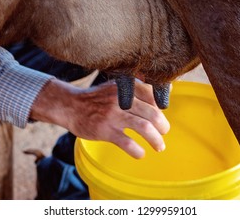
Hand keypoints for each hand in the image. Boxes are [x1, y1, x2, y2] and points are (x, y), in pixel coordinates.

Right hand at [30, 78, 169, 157]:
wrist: (71, 106)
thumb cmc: (98, 98)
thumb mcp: (116, 86)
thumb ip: (140, 87)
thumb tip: (168, 90)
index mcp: (126, 86)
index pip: (153, 94)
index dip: (160, 107)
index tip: (159, 115)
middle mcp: (121, 99)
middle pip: (152, 113)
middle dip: (162, 126)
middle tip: (164, 132)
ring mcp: (113, 115)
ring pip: (144, 127)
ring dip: (156, 140)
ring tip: (159, 146)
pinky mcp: (105, 130)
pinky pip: (127, 143)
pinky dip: (137, 150)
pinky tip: (139, 153)